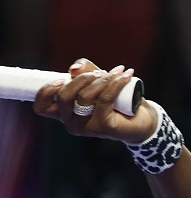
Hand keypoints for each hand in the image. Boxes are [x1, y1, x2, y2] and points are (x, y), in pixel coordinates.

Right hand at [33, 58, 157, 143]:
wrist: (142, 117)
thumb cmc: (116, 98)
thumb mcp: (97, 80)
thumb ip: (84, 70)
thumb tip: (73, 69)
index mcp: (64, 112)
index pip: (41, 107)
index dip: (46, 91)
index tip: (62, 78)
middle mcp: (70, 122)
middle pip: (64, 96)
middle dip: (83, 78)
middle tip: (100, 73)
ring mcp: (85, 127)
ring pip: (85, 97)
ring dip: (102, 79)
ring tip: (118, 73)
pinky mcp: (103, 127)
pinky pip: (105, 99)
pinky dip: (116, 83)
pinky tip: (127, 75)